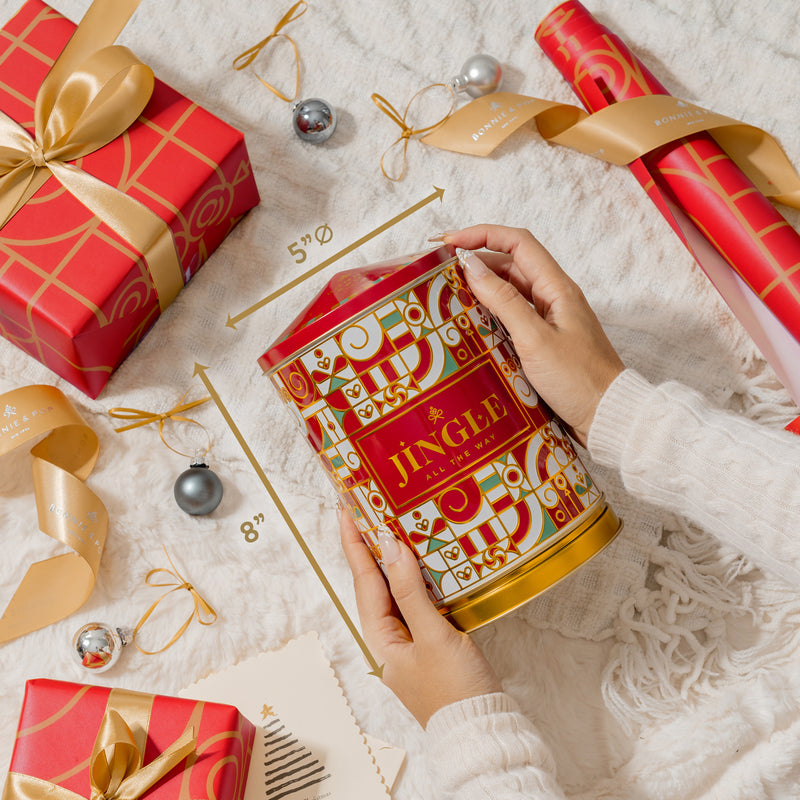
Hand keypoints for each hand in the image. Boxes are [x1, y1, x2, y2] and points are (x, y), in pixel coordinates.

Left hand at [339, 511, 500, 727]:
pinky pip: (414, 604)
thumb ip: (410, 590)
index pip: (364, 580)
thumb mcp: (432, 635)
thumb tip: (390, 546)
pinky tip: (422, 565)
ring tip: (391, 527)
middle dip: (370, 547)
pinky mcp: (428, 645)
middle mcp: (387, 639)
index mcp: (380, 639)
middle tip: (368, 510)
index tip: (347, 511)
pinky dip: (415, 580)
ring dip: (393, 562)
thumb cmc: (455, 688)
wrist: (481, 730)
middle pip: (374, 584)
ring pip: (395, 593)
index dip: (356, 543)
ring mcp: (407, 643)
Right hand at [438, 225, 623, 446]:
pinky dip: (490, 313)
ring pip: (510, 290)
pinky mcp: (544, 340)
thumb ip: (504, 302)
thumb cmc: (578, 380)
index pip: (518, 243)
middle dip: (477, 261)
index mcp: (557, 288)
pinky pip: (513, 315)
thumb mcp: (535, 340)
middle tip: (441, 271)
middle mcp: (553, 297)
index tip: (451, 243)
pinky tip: (471, 322)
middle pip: (511, 264)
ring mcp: (549, 318)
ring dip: (481, 288)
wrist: (607, 416)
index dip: (483, 235)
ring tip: (449, 295)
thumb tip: (471, 267)